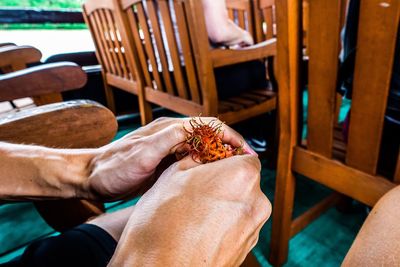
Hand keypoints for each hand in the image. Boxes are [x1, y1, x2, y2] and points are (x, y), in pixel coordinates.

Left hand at [84, 117, 256, 200]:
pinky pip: (192, 160)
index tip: (244, 150)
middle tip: (245, 163)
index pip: (207, 125)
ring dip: (220, 156)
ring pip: (202, 148)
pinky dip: (207, 166)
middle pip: (209, 135)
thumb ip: (165, 140)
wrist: (93, 177)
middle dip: (229, 145)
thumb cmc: (113, 167)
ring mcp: (169, 149)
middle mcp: (171, 136)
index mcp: (168, 130)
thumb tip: (192, 128)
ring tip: (234, 171)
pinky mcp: (166, 162)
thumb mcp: (140, 154)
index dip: (228, 135)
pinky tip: (212, 177)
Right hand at [109, 154, 270, 265]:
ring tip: (195, 213)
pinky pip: (238, 226)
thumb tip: (205, 156)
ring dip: (224, 204)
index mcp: (242, 175)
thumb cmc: (162, 223)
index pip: (244, 156)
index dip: (226, 159)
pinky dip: (224, 224)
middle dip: (225, 182)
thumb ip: (199, 159)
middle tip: (198, 189)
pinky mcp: (247, 249)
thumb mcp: (174, 173)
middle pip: (245, 181)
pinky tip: (200, 229)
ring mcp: (254, 228)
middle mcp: (256, 201)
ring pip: (241, 204)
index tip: (211, 165)